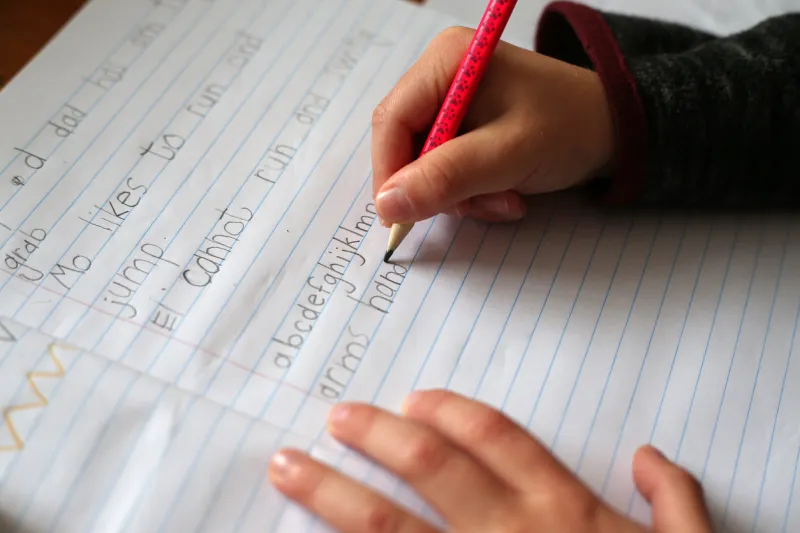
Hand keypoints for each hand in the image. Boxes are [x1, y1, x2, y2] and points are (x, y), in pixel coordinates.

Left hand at [269, 390, 713, 532]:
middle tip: (339, 418)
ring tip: (291, 469)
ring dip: (335, 495)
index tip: (413, 399)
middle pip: (432, 470)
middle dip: (378, 437)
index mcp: (565, 515)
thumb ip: (676, 501)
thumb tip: (651, 456)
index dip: (451, 413)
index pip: (498, 440)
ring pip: (391, 529)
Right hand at [370, 26, 613, 225]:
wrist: (616, 130)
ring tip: (503, 200)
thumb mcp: (507, 156)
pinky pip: (446, 167)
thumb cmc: (568, 129)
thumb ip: (446, 178)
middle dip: (436, 185)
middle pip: (405, 143)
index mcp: (445, 61)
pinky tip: (504, 193)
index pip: (392, 121)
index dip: (390, 173)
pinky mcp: (466, 123)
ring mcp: (452, 99)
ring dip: (459, 194)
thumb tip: (386, 205)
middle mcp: (441, 74)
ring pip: (425, 163)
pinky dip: (470, 190)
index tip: (400, 218)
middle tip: (472, 207)